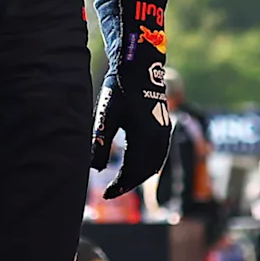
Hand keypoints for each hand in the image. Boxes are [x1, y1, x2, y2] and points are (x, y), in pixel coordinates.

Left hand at [90, 0, 172, 199]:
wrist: (139, 66)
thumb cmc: (119, 89)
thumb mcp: (105, 116)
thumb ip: (100, 144)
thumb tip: (95, 170)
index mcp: (145, 137)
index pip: (133, 172)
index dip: (120, 186)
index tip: (106, 195)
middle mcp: (159, 137)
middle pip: (146, 171)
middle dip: (129, 183)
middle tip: (112, 190)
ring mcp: (164, 132)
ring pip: (155, 164)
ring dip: (140, 175)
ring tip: (122, 181)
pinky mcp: (164, 126)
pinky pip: (159, 154)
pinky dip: (148, 164)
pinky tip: (135, 165)